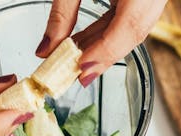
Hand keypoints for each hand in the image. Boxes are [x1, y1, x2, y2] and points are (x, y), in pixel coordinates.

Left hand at [36, 0, 165, 85]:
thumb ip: (62, 13)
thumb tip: (46, 50)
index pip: (130, 25)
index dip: (105, 51)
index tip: (81, 69)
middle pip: (135, 32)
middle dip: (104, 57)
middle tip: (75, 76)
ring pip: (135, 28)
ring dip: (104, 47)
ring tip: (75, 62)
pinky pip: (132, 18)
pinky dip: (109, 33)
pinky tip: (87, 44)